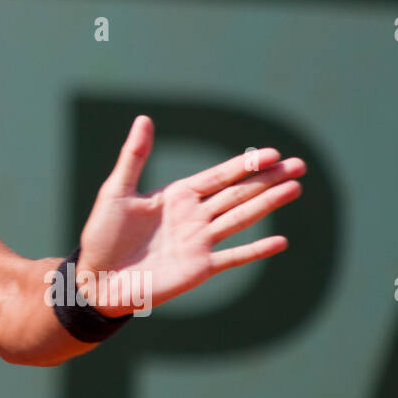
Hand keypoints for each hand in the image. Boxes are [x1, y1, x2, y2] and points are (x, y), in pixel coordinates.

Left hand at [76, 117, 304, 317]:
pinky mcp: (199, 268)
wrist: (97, 278)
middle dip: (268, 179)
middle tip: (300, 165)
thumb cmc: (103, 234)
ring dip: (268, 204)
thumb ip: (134, 156)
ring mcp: (199, 242)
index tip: (272, 152)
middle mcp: (193, 216)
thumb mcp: (116, 190)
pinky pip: (233, 257)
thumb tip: (144, 118)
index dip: (245, 164)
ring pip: (241, 218)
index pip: (218, 176)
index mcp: (177, 195)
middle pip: (238, 193)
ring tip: (295, 189)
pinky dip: (255, 250)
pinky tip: (281, 242)